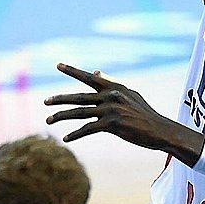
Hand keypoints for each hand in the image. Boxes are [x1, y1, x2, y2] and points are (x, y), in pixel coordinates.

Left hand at [45, 62, 165, 146]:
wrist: (160, 130)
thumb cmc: (144, 114)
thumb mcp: (129, 94)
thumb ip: (111, 83)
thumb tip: (96, 72)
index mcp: (114, 87)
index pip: (89, 77)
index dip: (72, 71)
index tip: (58, 65)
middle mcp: (111, 95)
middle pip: (79, 96)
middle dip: (60, 99)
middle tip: (45, 101)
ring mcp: (111, 109)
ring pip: (79, 112)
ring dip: (61, 116)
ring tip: (48, 120)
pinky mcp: (112, 124)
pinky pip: (88, 128)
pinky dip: (76, 134)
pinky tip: (66, 138)